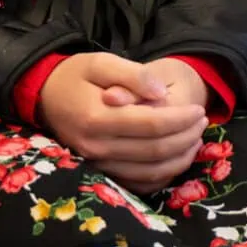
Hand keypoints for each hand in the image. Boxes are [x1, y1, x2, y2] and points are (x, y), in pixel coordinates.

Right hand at [37, 52, 208, 192]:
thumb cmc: (75, 76)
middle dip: (186, 137)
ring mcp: (95, 164)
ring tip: (196, 138)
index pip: (151, 125)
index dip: (181, 119)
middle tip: (203, 121)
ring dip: (180, 158)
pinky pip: (137, 184)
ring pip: (149, 172)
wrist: (44, 96)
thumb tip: (160, 93)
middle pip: (154, 151)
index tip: (199, 109)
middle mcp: (95, 147)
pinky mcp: (98, 173)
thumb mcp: (102, 62)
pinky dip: (163, 175)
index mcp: (97, 119)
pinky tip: (177, 158)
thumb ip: (133, 75)